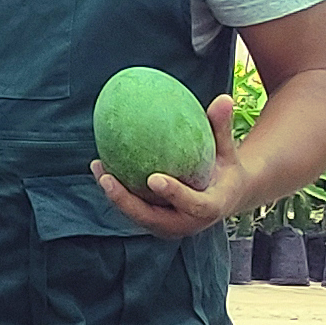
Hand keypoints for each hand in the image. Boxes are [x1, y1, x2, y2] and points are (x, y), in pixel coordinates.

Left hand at [94, 95, 246, 237]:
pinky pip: (132, 208)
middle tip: (108, 178)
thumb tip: (223, 98)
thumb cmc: (226, 169)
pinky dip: (116, 191)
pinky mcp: (154, 222)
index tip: (153, 178)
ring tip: (98, 167)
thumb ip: (222, 128)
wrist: (224, 198)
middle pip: (152, 218)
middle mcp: (186, 224)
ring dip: (114, 195)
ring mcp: (167, 226)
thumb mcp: (227, 151)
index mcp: (209, 209)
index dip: (173, 193)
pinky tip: (100, 165)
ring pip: (136, 215)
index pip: (192, 204)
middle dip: (127, 202)